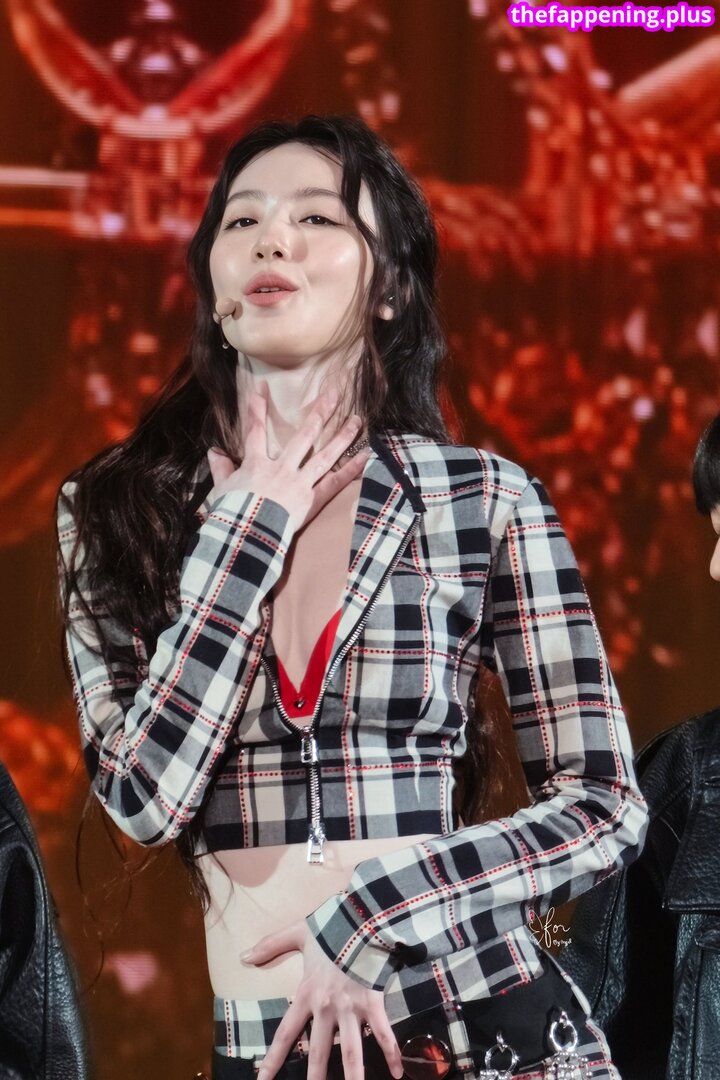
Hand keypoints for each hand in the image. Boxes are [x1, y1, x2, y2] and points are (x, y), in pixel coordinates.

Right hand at [206, 387, 367, 531]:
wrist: (247, 537)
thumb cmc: (232, 515)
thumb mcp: (222, 490)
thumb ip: (221, 469)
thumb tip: (213, 452)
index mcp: (256, 464)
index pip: (254, 430)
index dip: (256, 407)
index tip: (261, 386)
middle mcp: (282, 469)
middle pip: (304, 436)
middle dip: (320, 413)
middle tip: (334, 394)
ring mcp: (299, 484)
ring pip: (325, 455)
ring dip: (342, 436)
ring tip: (357, 420)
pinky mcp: (311, 501)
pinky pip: (334, 483)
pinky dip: (350, 470)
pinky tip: (365, 456)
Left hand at [243, 921, 402, 1079]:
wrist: (360, 918)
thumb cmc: (330, 926)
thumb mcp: (297, 933)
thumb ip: (271, 945)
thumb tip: (243, 956)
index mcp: (307, 993)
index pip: (285, 1033)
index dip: (273, 1059)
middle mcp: (327, 1008)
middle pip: (318, 1052)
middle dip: (314, 1078)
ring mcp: (351, 1009)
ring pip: (351, 1052)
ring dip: (353, 1077)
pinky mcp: (373, 1004)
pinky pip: (384, 1034)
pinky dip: (392, 1055)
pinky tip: (398, 1073)